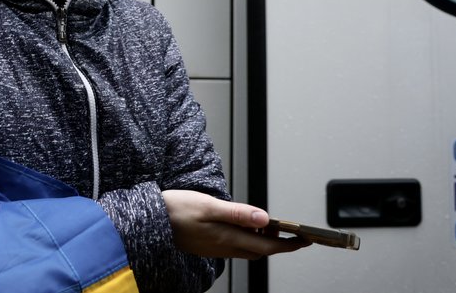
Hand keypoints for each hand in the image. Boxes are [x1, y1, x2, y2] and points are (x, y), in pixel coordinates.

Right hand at [161, 189, 310, 258]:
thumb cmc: (176, 210)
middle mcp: (224, 246)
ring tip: (269, 227)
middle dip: (279, 244)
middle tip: (292, 233)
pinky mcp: (208, 244)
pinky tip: (242, 226)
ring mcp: (216, 247)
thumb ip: (238, 213)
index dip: (289, 244)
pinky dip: (246, 239)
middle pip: (260, 250)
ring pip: (247, 249)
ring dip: (262, 241)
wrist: (150, 220)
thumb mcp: (209, 205)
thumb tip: (264, 219)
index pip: (268, 246)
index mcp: (228, 237)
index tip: (305, 240)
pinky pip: (234, 246)